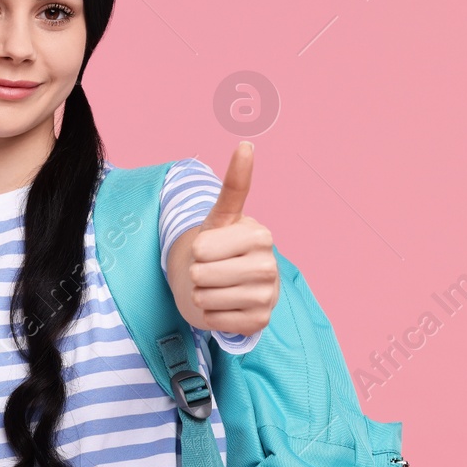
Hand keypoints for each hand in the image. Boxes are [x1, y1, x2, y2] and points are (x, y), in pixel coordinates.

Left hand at [188, 141, 279, 336]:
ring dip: (202, 295)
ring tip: (216, 287)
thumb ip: (234, 184)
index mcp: (261, 235)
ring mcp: (268, 296)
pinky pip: (216, 320)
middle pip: (202, 274)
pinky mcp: (260, 322)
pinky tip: (223, 306)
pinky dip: (211, 316)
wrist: (225, 284)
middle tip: (210, 270)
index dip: (196, 249)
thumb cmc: (218, 247)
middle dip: (196, 274)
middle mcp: (270, 265)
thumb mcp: (220, 217)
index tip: (209, 248)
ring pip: (207, 298)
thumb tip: (246, 145)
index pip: (202, 248)